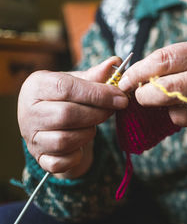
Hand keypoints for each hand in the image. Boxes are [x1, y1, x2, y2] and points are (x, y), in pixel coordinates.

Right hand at [18, 57, 128, 177]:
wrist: (51, 125)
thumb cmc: (67, 99)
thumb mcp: (80, 82)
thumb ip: (97, 75)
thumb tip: (116, 62)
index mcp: (36, 86)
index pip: (67, 88)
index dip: (98, 94)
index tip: (121, 98)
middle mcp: (28, 112)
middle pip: (67, 115)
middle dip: (97, 114)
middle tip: (113, 110)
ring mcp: (32, 138)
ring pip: (65, 140)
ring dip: (88, 133)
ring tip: (94, 124)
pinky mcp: (40, 159)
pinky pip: (61, 162)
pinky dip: (77, 155)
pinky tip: (82, 143)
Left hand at [119, 38, 186, 134]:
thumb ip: (183, 60)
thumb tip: (147, 73)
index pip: (164, 60)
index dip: (138, 70)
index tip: (125, 78)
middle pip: (164, 90)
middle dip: (144, 94)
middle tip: (138, 94)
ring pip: (175, 112)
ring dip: (166, 108)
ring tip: (177, 99)